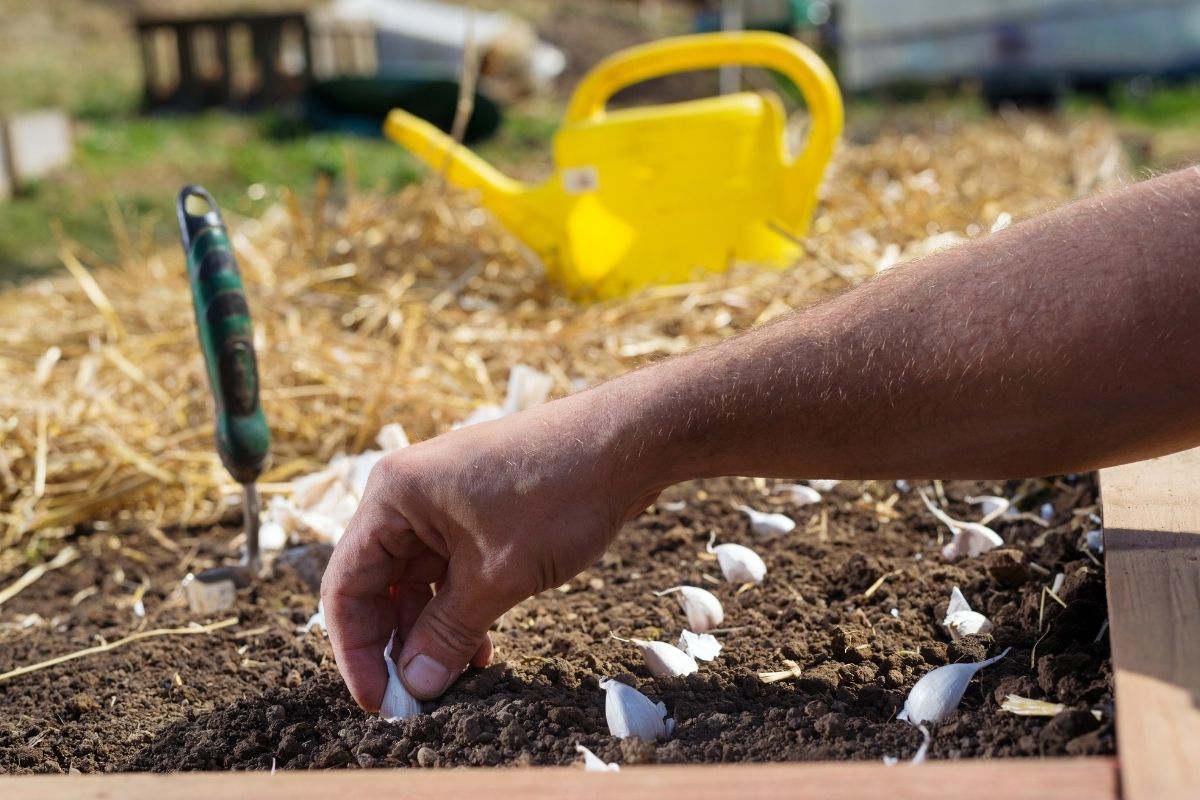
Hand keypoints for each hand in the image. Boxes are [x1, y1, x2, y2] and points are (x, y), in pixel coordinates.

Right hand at [320, 392, 660, 708]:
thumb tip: (415, 686)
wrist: (625, 441)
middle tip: (418, 700)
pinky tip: (480, 648)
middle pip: (379, 584)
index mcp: (393, 496)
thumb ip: (448, 633)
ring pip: (419, 581)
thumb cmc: (558, 494)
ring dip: (432, 631)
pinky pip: (452, 569)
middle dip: (397, 644)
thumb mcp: (499, 576)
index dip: (356, 651)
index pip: (347, 586)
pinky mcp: (479, 509)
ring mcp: (445, 500)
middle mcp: (408, 494)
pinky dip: (460, 608)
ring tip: (457, 678)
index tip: (380, 702)